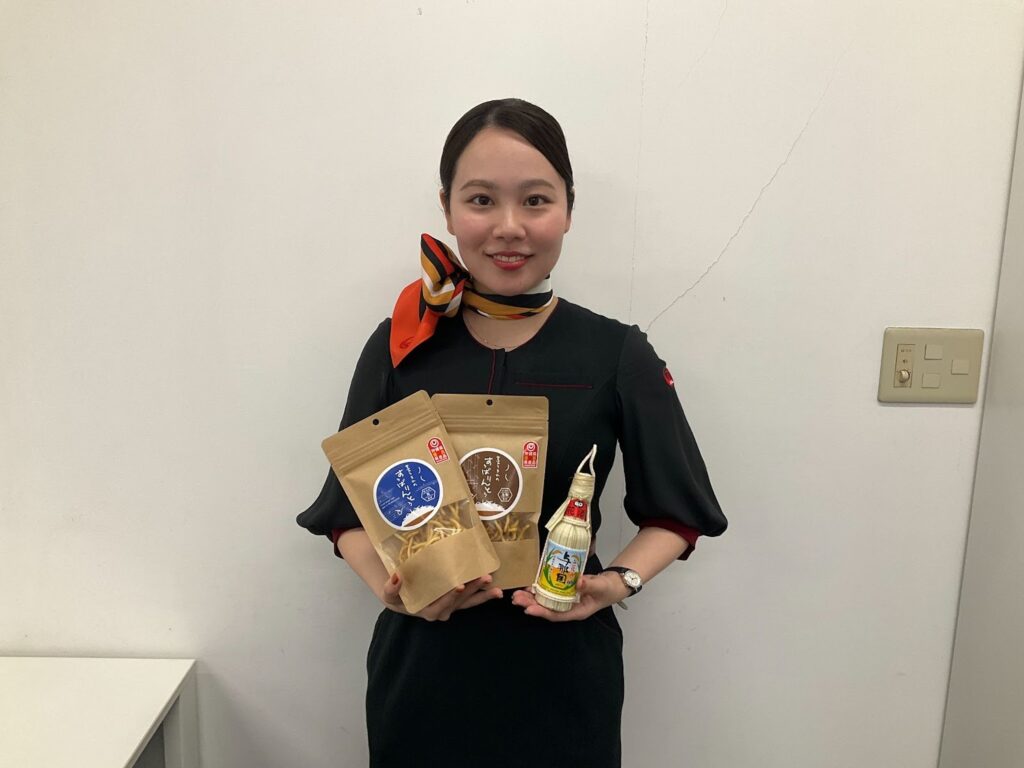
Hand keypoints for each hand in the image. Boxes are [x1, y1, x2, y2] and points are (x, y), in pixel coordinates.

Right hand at [381, 572, 501, 621]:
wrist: (399, 593)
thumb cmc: (395, 593)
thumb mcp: (388, 593)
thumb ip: (390, 588)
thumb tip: (396, 577)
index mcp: (427, 611)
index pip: (440, 606)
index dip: (450, 597)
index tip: (458, 586)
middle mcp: (441, 611)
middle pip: (459, 602)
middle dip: (473, 591)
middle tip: (485, 579)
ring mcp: (451, 605)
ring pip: (469, 602)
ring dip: (482, 594)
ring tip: (496, 588)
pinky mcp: (457, 598)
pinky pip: (471, 598)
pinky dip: (482, 593)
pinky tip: (494, 586)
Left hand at [511, 572, 627, 621]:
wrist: (613, 584)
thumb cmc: (608, 589)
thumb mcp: (601, 587)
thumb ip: (590, 585)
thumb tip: (577, 582)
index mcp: (576, 612)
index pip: (556, 615)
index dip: (541, 612)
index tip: (528, 610)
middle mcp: (568, 607)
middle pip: (546, 608)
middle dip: (531, 604)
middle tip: (516, 599)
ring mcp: (565, 599)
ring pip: (545, 600)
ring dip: (531, 597)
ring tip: (518, 593)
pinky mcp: (563, 589)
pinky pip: (549, 590)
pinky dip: (539, 587)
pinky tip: (529, 584)